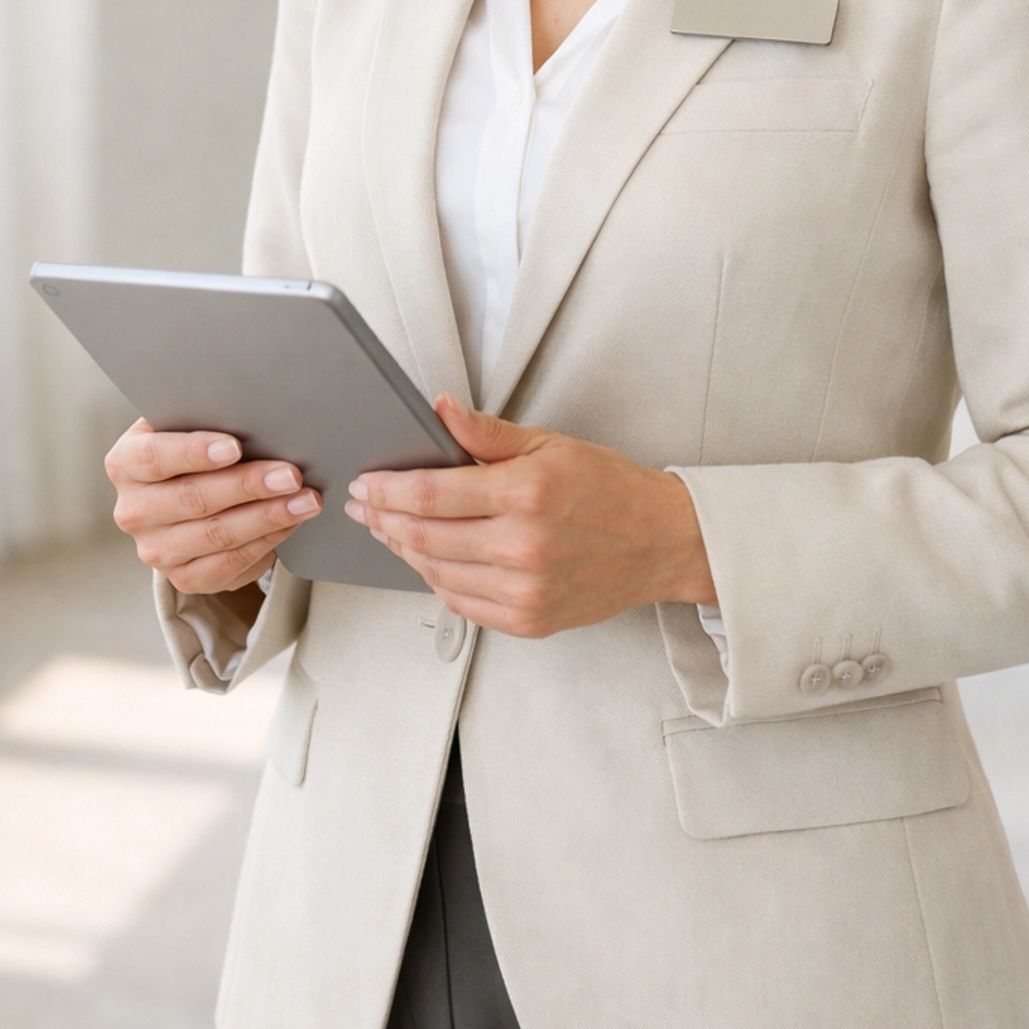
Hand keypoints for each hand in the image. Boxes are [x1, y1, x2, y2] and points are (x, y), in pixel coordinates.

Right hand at [106, 419, 321, 599]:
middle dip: (249, 486)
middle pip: (194, 499)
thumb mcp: (186, 425)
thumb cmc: (190, 447)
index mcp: (126, 463)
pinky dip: (264, 544)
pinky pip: (228, 566)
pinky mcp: (182, 578)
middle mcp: (133, 511)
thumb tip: (255, 413)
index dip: (194, 452)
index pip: (155, 457)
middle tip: (291, 475)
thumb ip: (206, 418)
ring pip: (217, 536)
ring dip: (268, 518)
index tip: (236, 446)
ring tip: (305, 501)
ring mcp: (155, 550)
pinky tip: (289, 524)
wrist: (182, 492)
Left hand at [344, 396, 714, 637]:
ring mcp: (525, 590)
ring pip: (436, 573)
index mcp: (525, 494)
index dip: (386, 490)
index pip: (430, 494)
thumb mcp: (549, 444)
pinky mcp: (529, 620)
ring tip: (391, 531)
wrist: (662, 542)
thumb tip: (440, 408)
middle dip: (384, 520)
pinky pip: (462, 604)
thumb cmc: (610, 489)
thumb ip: (486, 433)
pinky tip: (429, 561)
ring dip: (405, 550)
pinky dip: (437, 581)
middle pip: (424, 536)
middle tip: (365, 508)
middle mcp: (522, 547)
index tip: (366, 484)